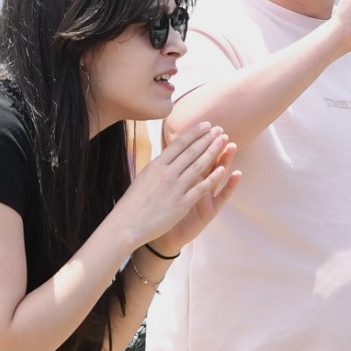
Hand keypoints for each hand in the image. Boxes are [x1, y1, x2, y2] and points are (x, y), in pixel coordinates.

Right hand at [109, 123, 238, 252]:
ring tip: (223, 141)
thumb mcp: (143, 177)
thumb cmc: (132, 203)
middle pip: (191, 152)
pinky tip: (222, 169)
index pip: (179, 144)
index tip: (206, 124)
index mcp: (155, 165)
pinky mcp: (181, 204)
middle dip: (207, 139)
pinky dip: (212, 178)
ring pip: (198, 166)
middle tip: (220, 128)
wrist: (126, 225)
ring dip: (212, 152)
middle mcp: (166, 174)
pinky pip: (200, 188)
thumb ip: (158, 167)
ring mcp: (174, 188)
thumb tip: (167, 156)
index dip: (194, 133)